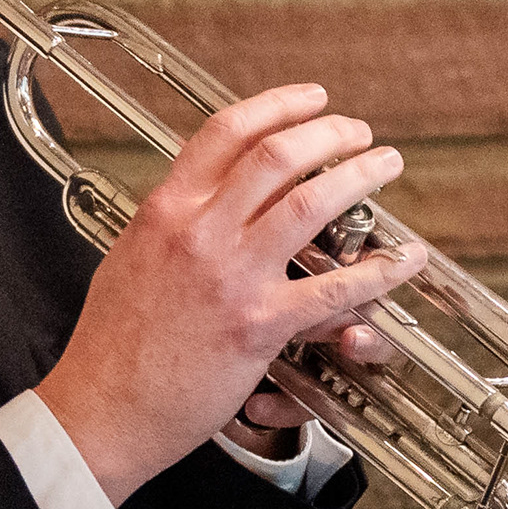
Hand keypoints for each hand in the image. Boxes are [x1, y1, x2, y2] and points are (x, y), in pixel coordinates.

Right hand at [34, 84, 419, 502]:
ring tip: (385, 165)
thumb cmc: (113, 344)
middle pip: (277, 155)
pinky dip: (380, 270)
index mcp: (166, 211)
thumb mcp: (131, 258)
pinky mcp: (259, 325)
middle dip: (330, 133)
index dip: (279, 106)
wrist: (101, 408)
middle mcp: (199, 233)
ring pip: (311, 204)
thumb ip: (172, 225)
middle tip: (358, 133)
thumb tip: (206, 202)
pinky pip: (333, 289)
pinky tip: (406, 259)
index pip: (226, 132)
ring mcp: (232, 277)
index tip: (313, 99)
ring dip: (360, 176)